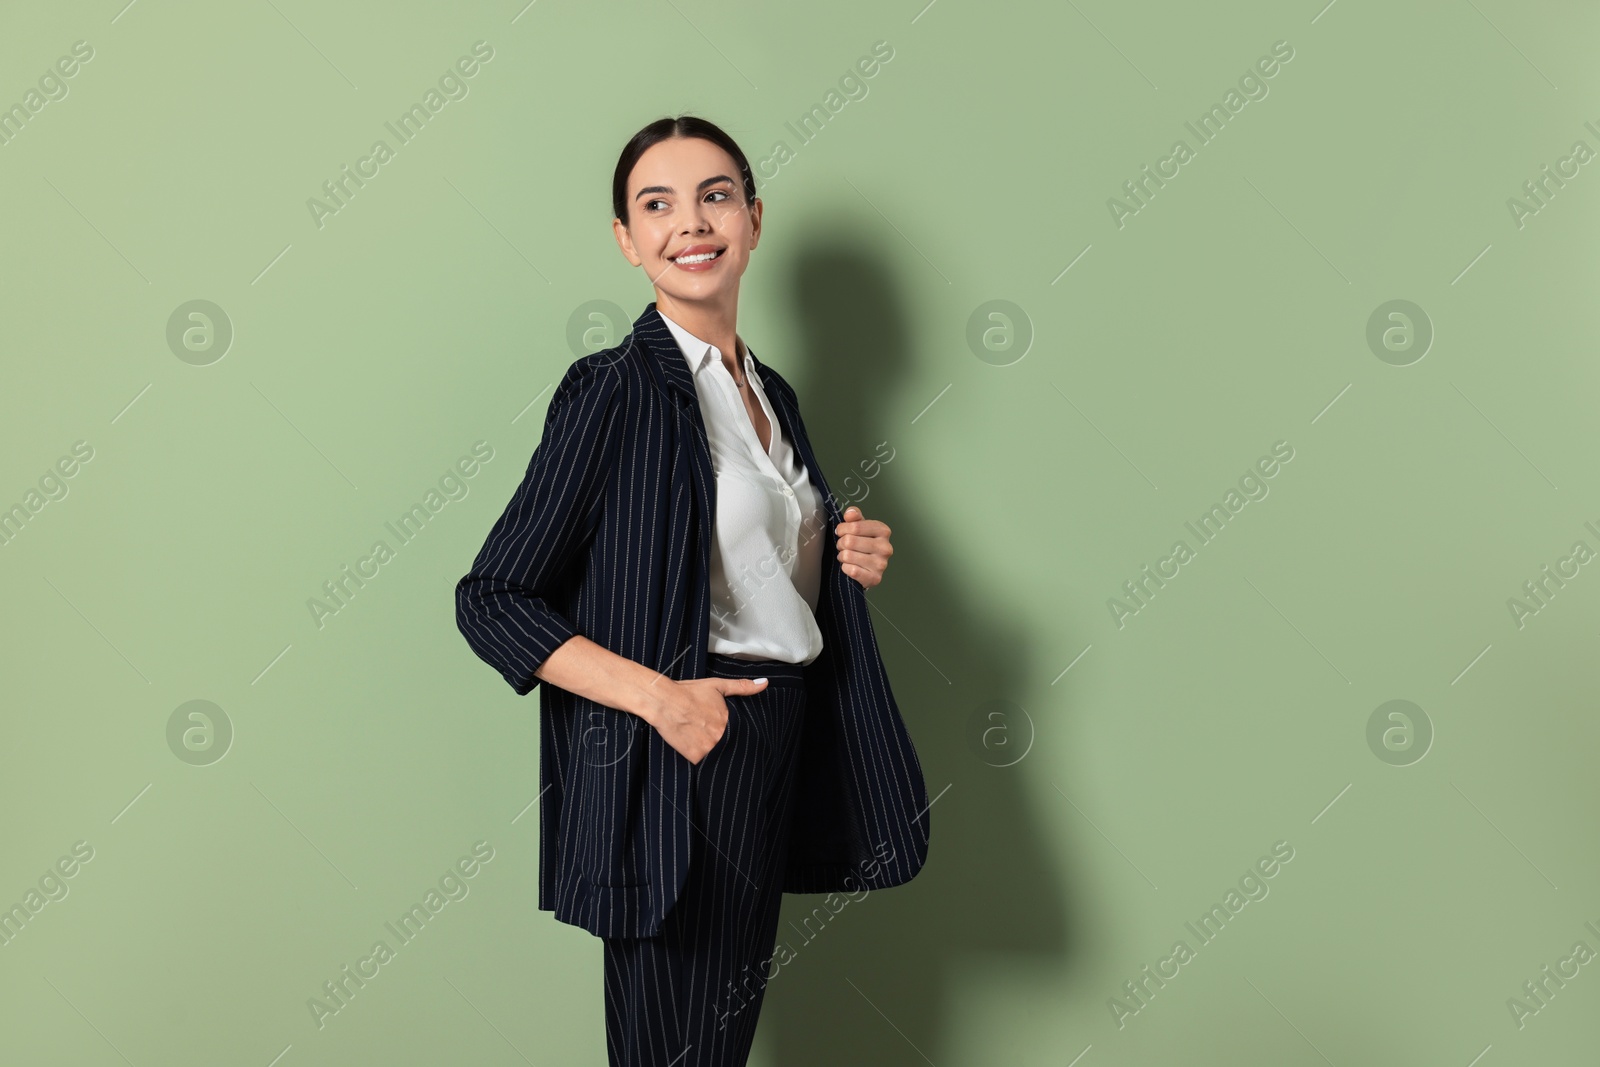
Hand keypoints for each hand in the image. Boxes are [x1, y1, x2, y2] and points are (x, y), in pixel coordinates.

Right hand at [648, 676, 768, 763]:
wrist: (664, 702)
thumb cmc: (689, 693)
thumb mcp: (718, 686)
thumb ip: (742, 687)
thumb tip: (764, 683)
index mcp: (729, 722)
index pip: (742, 734)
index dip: (737, 733)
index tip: (729, 730)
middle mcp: (721, 738)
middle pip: (730, 746)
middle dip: (726, 742)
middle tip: (711, 733)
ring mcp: (708, 749)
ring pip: (719, 755)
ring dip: (716, 751)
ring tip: (703, 740)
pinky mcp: (695, 757)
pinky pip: (704, 763)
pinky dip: (702, 758)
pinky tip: (696, 747)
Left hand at [835, 505, 891, 588]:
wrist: (868, 569)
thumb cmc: (863, 545)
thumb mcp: (859, 527)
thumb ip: (854, 517)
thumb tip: (850, 513)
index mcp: (883, 531)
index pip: (855, 526)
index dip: (842, 529)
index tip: (841, 532)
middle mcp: (885, 547)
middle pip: (850, 541)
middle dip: (841, 543)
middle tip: (843, 546)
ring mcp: (881, 564)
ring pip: (848, 556)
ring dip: (842, 556)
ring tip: (847, 556)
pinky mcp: (875, 578)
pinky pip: (851, 570)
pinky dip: (845, 568)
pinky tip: (850, 566)